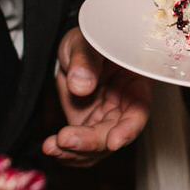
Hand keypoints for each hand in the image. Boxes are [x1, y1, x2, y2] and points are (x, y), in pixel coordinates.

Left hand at [43, 28, 150, 166]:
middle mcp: (124, 105)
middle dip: (90, 143)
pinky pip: (80, 146)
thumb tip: (81, 86)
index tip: (113, 142)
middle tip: (65, 139)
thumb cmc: (91, 36)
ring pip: (97, 147)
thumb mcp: (87, 40)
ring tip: (51, 146)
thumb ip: (85, 60)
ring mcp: (105, 117)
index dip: (128, 129)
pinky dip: (66, 152)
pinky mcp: (87, 124)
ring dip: (75, 153)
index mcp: (135, 82)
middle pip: (114, 134)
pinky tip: (51, 147)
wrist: (77, 46)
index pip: (139, 111)